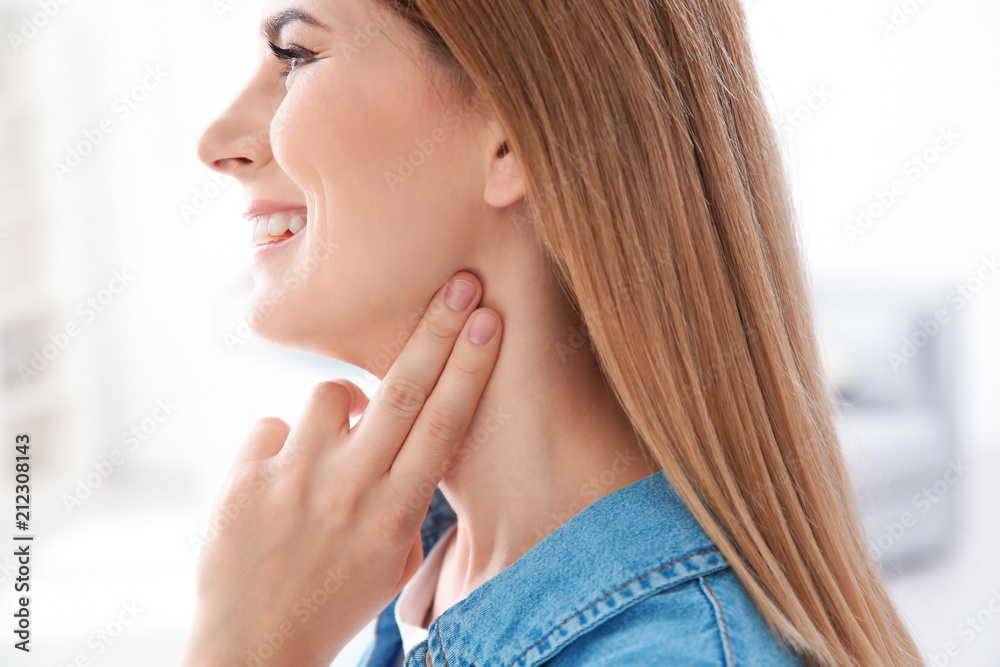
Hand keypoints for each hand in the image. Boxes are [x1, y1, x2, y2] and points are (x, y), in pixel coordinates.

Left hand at [180, 271, 500, 666]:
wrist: (255, 646)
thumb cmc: (335, 599)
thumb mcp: (393, 559)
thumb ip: (407, 497)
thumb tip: (411, 434)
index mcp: (394, 514)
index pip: (442, 424)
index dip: (469, 366)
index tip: (489, 320)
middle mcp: (348, 491)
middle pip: (400, 390)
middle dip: (436, 331)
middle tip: (458, 284)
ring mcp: (292, 482)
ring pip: (329, 394)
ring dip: (341, 406)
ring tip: (335, 443)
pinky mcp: (243, 480)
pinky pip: (273, 425)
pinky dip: (285, 444)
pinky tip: (283, 480)